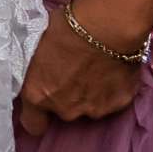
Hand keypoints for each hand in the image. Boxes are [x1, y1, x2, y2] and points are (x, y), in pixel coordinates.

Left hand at [17, 4, 143, 134]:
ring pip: (88, 107)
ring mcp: (94, 110)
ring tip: (95, 68)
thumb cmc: (66, 28)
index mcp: (39, 94)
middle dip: (65, 96)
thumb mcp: (37, 44)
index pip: (32, 124)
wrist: (108, 26)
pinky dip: (111, 89)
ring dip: (89, 93)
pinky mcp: (120, 105)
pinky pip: (111, 100)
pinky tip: (112, 69)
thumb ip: (38, 66)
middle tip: (72, 71)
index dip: (36, 115)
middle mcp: (65, 109)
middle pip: (63, 111)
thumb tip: (41, 64)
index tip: (43, 101)